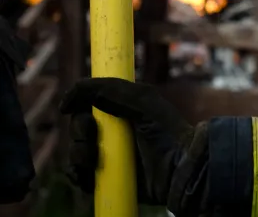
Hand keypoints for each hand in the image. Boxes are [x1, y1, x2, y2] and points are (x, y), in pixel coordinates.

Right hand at [60, 78, 207, 211]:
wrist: (178, 168)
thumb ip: (112, 90)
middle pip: (78, 126)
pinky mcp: (104, 179)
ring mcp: (107, 155)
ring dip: (77, 153)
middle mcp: (112, 131)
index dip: (78, 104)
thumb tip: (75, 90)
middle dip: (79, 130)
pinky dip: (77, 174)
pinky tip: (87, 173)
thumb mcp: (143, 101)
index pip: (88, 103)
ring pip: (75, 152)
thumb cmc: (166, 131)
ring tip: (93, 158)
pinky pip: (78, 176)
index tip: (69, 107)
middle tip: (91, 135)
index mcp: (121, 109)